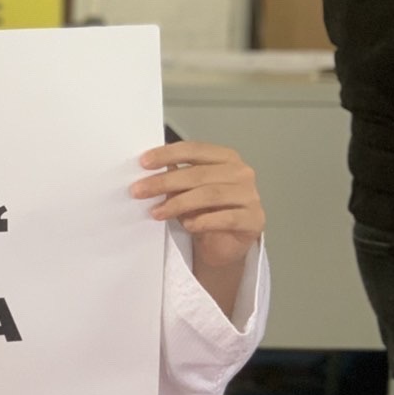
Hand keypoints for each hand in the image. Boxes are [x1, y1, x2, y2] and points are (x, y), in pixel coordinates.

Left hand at [132, 142, 264, 271]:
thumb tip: (149, 172)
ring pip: (210, 195)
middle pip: (198, 173)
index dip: (168, 154)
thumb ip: (175, 178)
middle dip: (165, 182)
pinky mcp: (253, 220)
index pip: (194, 149)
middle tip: (139, 190)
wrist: (225, 245)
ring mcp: (250, 196)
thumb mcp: (187, 192)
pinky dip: (203, 221)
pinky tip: (188, 225)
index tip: (144, 163)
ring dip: (178, 204)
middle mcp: (241, 173)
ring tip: (156, 212)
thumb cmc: (207, 212)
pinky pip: (225, 218)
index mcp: (225, 158)